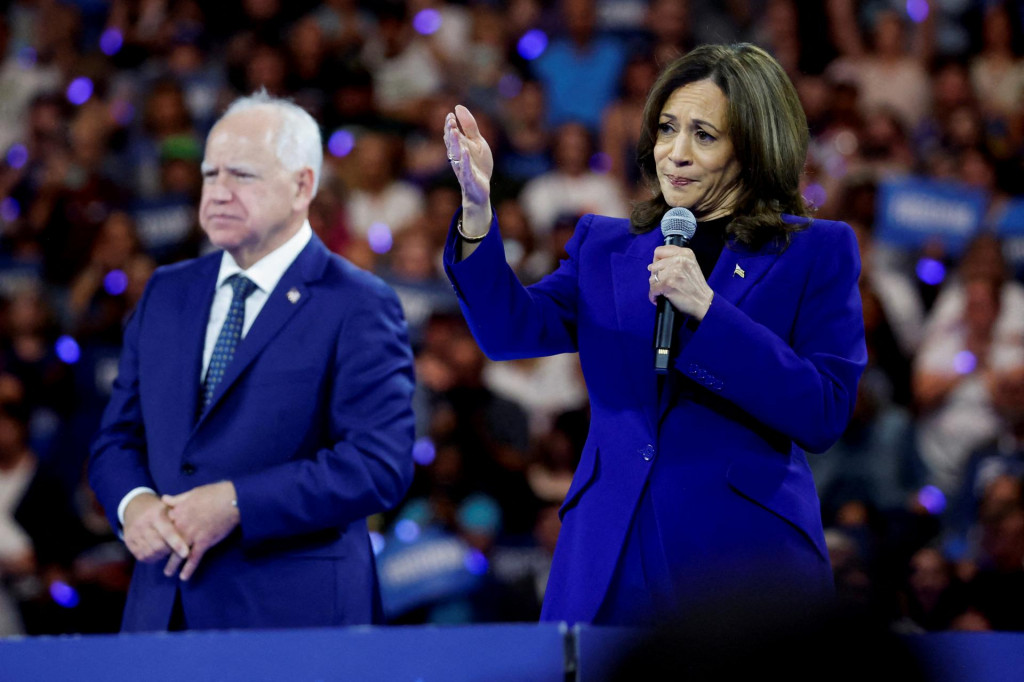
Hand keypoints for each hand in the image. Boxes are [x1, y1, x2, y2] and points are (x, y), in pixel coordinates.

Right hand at [122, 492, 189, 563]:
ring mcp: (133, 534)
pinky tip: (158, 553)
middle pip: (158, 546)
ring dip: (161, 555)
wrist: (134, 506)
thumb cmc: (158, 508)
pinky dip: (152, 557)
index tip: (186, 553)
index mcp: (154, 514)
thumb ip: (180, 515)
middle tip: (178, 550)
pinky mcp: (128, 542)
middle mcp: (142, 524)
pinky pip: (141, 556)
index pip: (167, 532)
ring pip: (150, 552)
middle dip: (170, 550)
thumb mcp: (168, 506)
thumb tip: (196, 521)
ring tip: (168, 550)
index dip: (177, 543)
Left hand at [162, 481, 239, 580]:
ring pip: (178, 553)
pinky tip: (184, 577)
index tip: (157, 540)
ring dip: (172, 565)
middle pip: (167, 543)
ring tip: (168, 573)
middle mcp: (181, 526)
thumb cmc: (214, 493)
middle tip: (157, 560)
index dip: (160, 534)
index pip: (163, 526)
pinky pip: (194, 558)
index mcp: (178, 512)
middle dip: (161, 553)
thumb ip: (177, 499)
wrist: (231, 500)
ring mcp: (192, 535)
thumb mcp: (192, 493)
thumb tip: (164, 499)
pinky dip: (189, 569)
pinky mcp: (204, 542)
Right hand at [443, 105, 492, 230]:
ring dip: (455, 143)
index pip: (451, 135)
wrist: (480, 190)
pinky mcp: (470, 178)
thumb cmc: (478, 165)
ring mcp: (462, 168)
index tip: (450, 115)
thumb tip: (458, 107)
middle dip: (451, 133)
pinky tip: (465, 151)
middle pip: (452, 143)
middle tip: (450, 121)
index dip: (450, 125)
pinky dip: (465, 160)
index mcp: (458, 147)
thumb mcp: (477, 142)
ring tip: (454, 132)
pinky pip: (466, 169)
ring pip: (456, 155)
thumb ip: (469, 126)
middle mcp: (458, 157)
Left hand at [648, 245, 714, 320]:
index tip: (661, 269)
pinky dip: (654, 296)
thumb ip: (674, 260)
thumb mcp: (690, 265)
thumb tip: (652, 264)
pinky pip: (652, 289)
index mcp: (685, 253)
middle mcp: (679, 260)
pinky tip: (659, 298)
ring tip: (663, 291)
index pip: (659, 251)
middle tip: (663, 283)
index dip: (657, 261)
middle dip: (656, 276)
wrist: (703, 303)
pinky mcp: (668, 283)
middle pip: (654, 266)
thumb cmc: (695, 287)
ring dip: (655, 287)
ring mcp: (673, 272)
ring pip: (652, 278)